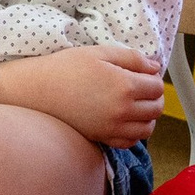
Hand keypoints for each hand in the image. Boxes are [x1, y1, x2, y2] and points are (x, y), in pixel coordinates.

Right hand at [0, 44, 165, 143]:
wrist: (37, 91)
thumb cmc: (65, 67)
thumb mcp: (99, 52)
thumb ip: (132, 58)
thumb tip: (155, 67)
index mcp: (124, 85)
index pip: (157, 87)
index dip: (154, 78)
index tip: (146, 73)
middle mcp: (122, 110)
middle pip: (156, 108)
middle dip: (155, 97)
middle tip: (144, 87)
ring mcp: (112, 127)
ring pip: (148, 128)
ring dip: (148, 116)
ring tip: (138, 105)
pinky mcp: (101, 138)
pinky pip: (130, 142)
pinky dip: (135, 132)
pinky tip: (126, 120)